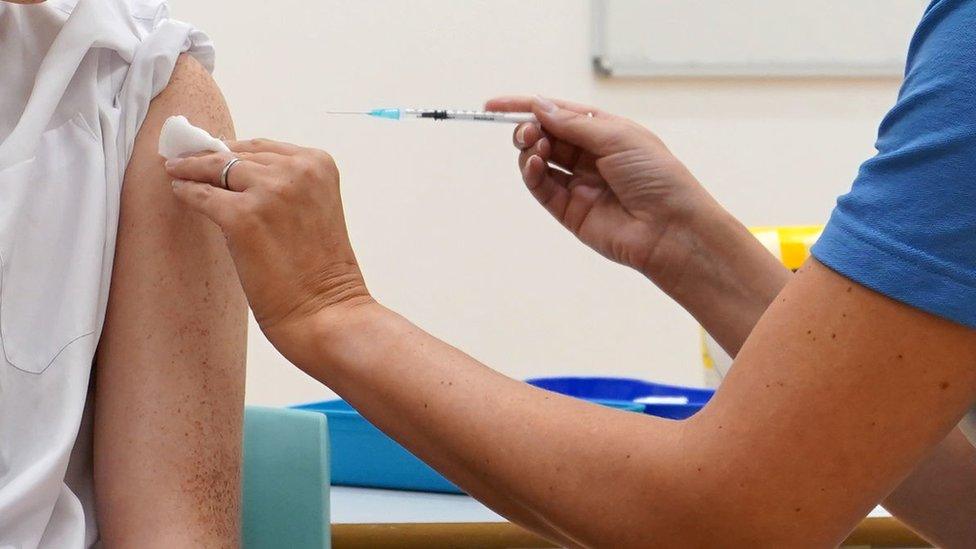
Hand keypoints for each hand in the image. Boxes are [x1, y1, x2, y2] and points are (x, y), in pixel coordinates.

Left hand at [164, 140, 372, 364]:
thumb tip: (232, 170)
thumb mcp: (313, 208)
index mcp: (318, 164)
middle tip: (185, 159)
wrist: (326, 310)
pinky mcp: (243, 217)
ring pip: (217, 168)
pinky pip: (202, 195)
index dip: (235, 150)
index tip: (213, 150)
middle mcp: (297, 170)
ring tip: (176, 171)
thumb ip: (286, 185)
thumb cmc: (320, 270)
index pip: (264, 147)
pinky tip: (178, 191)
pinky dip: (187, 192)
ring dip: (192, 169)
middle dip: (210, 157)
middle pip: (239, 154)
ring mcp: (270, 191)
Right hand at [486, 96, 718, 283]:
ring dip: (529, 148)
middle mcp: (591, 158)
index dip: (527, 107)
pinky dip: (531, 173)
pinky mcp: (570, 211)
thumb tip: (538, 106)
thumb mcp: (617, 137)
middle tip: (527, 130)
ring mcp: (579, 185)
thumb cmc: (657, 177)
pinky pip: (542, 188)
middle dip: (529, 128)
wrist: (671, 228)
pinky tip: (533, 163)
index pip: (559, 113)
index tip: (494, 105)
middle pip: (546, 136)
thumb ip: (573, 123)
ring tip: (535, 145)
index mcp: (606, 133)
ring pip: (539, 161)